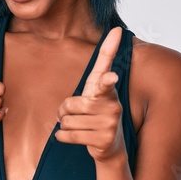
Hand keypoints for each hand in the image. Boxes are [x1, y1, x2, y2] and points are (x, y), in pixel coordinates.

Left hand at [54, 26, 124, 162]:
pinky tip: (71, 137)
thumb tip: (117, 31)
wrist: (110, 148)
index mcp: (108, 91)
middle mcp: (113, 105)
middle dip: (64, 111)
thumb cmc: (97, 114)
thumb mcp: (96, 92)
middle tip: (74, 115)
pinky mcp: (103, 140)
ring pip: (68, 121)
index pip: (106, 77)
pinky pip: (69, 135)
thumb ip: (100, 70)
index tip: (112, 64)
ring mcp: (110, 123)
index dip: (107, 69)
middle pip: (72, 104)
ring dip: (64, 125)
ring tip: (78, 127)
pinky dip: (63, 137)